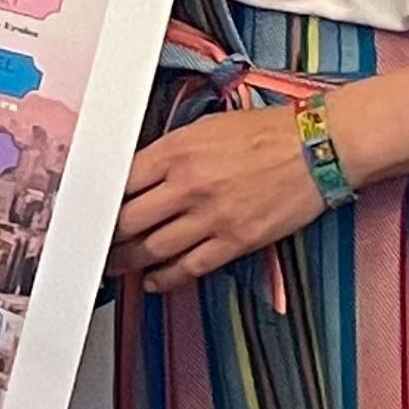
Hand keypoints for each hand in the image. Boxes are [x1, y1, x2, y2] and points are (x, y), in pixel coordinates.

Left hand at [112, 109, 324, 289]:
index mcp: (176, 152)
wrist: (318, 147)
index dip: (100, 202)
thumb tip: (136, 175)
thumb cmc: (266, 132)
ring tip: (115, 266)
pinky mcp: (235, 241)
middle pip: (127, 221)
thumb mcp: (204, 127)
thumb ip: (168, 152)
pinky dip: (165, 278)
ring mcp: (211, 216)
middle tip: (97, 243)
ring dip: (128, 262)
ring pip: (152, 249)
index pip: (119, 182)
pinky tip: (153, 280)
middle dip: (107, 236)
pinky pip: (189, 267)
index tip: (91, 211)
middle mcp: (188, 185)